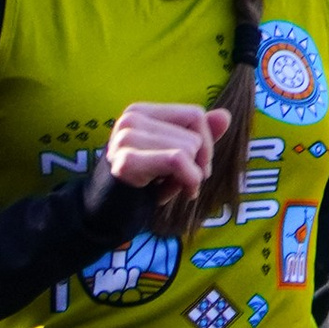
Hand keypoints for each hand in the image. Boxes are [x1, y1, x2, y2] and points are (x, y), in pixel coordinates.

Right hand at [100, 101, 219, 203]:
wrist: (103, 216)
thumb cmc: (140, 186)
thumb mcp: (173, 156)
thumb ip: (198, 136)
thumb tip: (225, 116)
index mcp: (140, 111)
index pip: (194, 114)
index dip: (206, 143)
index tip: (198, 167)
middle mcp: (131, 118)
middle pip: (194, 133)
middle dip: (198, 163)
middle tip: (181, 182)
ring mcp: (126, 138)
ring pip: (189, 148)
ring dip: (190, 176)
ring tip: (171, 188)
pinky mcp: (127, 160)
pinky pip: (178, 161)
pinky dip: (188, 180)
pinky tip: (179, 194)